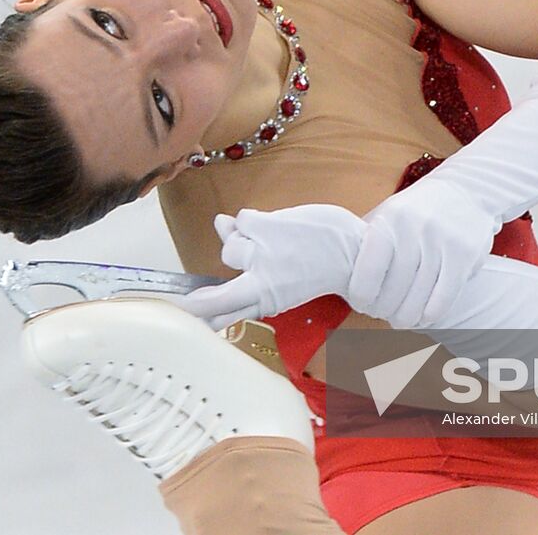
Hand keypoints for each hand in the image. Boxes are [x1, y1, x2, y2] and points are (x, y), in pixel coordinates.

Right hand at [172, 204, 364, 329]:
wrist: (355, 252)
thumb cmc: (321, 265)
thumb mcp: (284, 278)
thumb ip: (250, 263)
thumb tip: (220, 226)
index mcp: (268, 299)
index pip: (227, 312)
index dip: (202, 315)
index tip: (182, 317)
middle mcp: (260, 281)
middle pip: (218, 294)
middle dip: (200, 301)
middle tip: (188, 303)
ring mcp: (261, 254)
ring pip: (229, 245)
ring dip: (241, 240)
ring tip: (267, 241)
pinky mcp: (265, 227)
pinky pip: (241, 219)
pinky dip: (251, 220)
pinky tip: (272, 225)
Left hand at [347, 178, 497, 328]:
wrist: (464, 189)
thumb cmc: (413, 212)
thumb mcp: (385, 216)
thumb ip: (364, 243)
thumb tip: (338, 278)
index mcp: (388, 220)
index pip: (368, 271)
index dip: (361, 297)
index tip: (361, 304)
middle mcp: (414, 229)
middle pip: (394, 289)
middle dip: (384, 310)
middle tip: (381, 314)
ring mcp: (442, 241)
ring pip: (419, 297)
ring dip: (406, 316)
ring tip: (400, 320)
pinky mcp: (465, 254)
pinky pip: (444, 297)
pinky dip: (430, 314)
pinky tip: (423, 317)